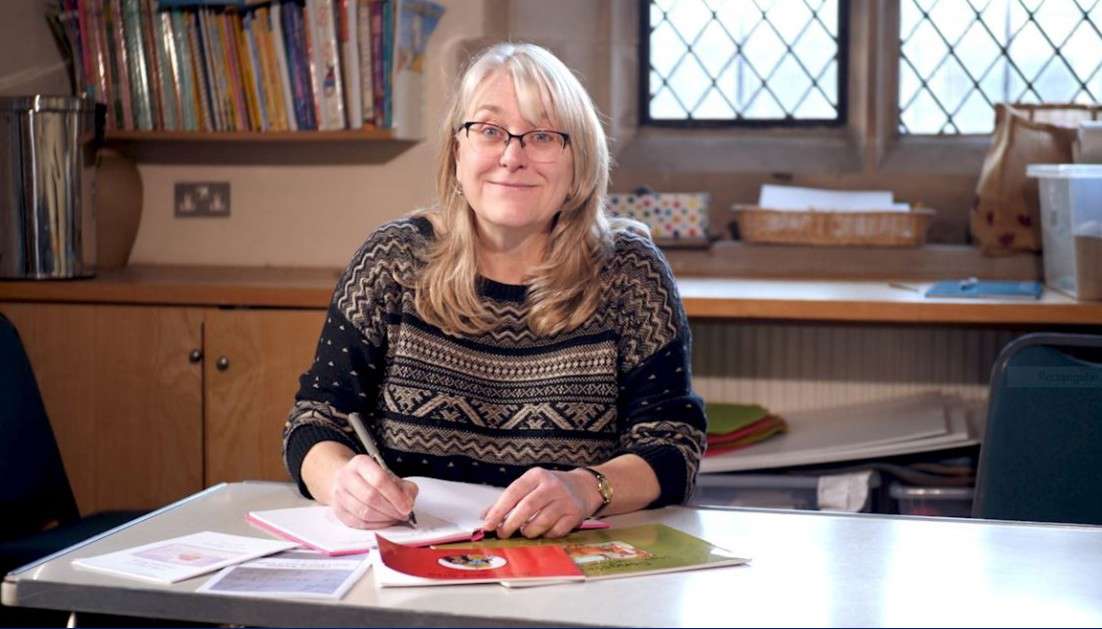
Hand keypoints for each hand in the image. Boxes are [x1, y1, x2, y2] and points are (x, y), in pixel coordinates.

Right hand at [328, 454, 417, 528]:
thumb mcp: (389, 474)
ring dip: (384, 519)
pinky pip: (358, 523)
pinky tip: (384, 522)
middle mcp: (346, 477)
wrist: (346, 479)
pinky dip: (375, 526)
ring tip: (394, 518)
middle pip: (371, 497)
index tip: (406, 506)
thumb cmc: (369, 478)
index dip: (396, 496)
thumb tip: (408, 501)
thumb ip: (403, 486)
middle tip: (402, 514)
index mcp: (360, 463)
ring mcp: (340, 494)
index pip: (379, 480)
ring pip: (364, 513)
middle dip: (391, 510)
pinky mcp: (338, 511)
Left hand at [481, 468, 598, 538]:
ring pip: (541, 522)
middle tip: (502, 534)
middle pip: (526, 508)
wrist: (584, 487)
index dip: (498, 510)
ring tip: (524, 531)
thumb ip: (508, 500)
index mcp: (536, 476)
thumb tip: (485, 516)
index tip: (487, 525)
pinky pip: (555, 531)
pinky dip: (546, 535)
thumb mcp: (529, 486)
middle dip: (510, 524)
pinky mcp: (575, 514)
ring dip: (528, 531)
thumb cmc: (549, 488)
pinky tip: (543, 531)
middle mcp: (551, 485)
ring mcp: (565, 500)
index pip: (513, 492)